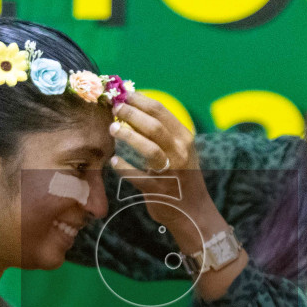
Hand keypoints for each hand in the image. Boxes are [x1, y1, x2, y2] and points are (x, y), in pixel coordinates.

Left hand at [107, 92, 219, 256]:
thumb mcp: (180, 150)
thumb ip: (162, 133)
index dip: (139, 99)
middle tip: (115, 108)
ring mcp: (171, 171)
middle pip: (154, 125)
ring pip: (149, 148)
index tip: (123, 94)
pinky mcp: (159, 189)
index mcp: (184, 138)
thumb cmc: (181, 177)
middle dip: (131, 113)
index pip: (161, 111)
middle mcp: (181, 152)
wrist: (193, 212)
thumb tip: (134, 110)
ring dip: (128, 136)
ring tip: (112, 129)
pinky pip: (137, 176)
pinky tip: (114, 161)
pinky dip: (124, 167)